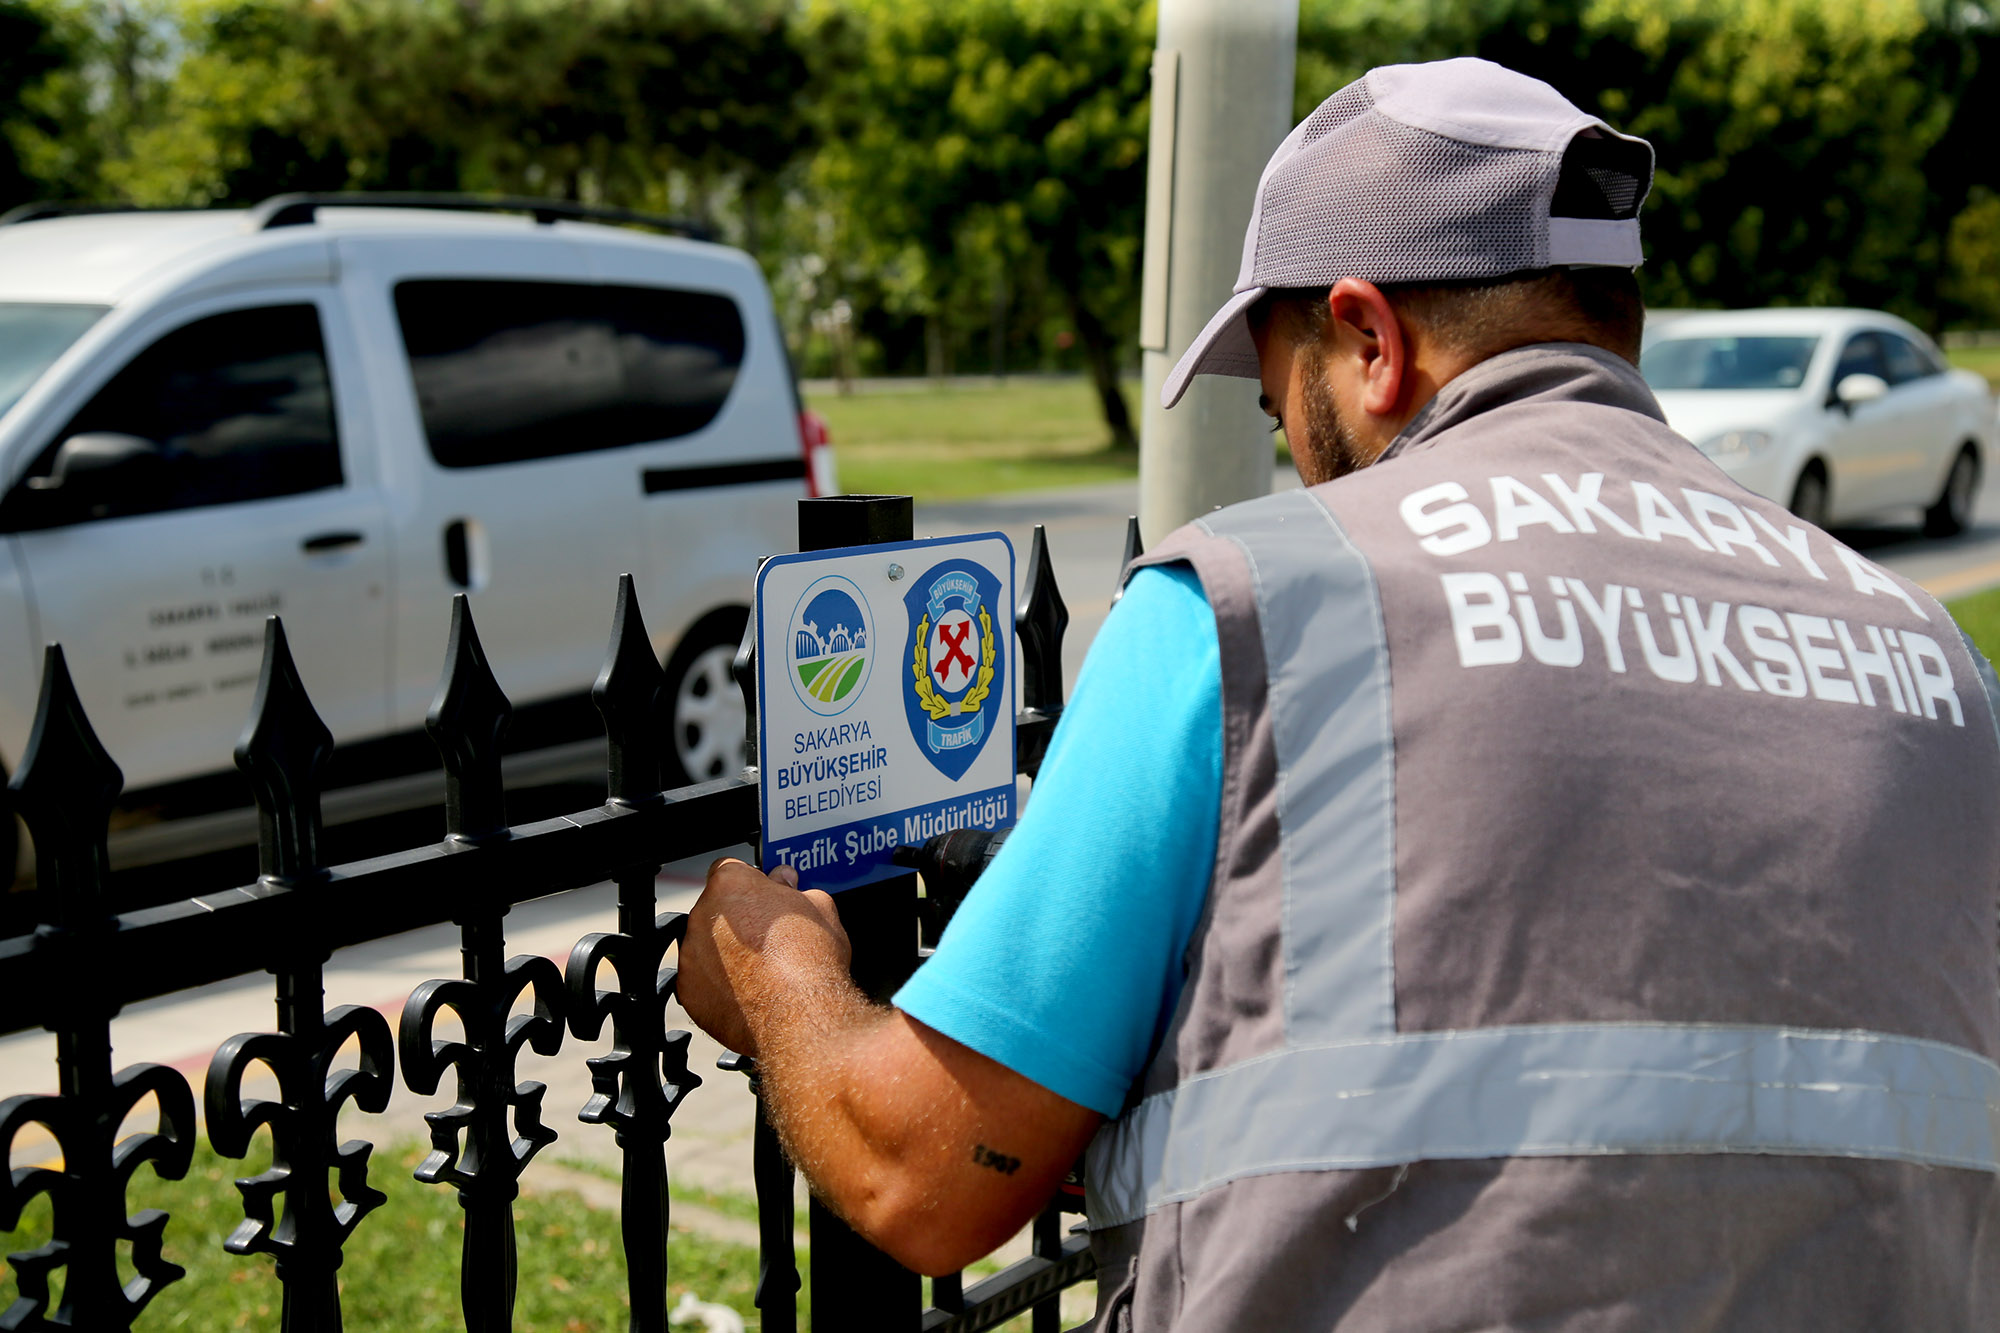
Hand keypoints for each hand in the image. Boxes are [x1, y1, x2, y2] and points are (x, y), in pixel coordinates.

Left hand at [677, 857, 852, 1056]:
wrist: (801, 1015)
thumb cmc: (811, 960)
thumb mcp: (819, 908)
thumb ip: (794, 888)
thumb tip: (786, 880)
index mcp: (731, 884)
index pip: (730, 869)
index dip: (750, 884)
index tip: (764, 897)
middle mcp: (702, 915)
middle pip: (716, 910)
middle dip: (738, 920)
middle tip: (768, 938)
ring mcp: (691, 954)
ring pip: (707, 946)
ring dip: (726, 953)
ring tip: (762, 969)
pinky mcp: (688, 991)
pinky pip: (701, 981)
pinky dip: (718, 986)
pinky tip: (748, 992)